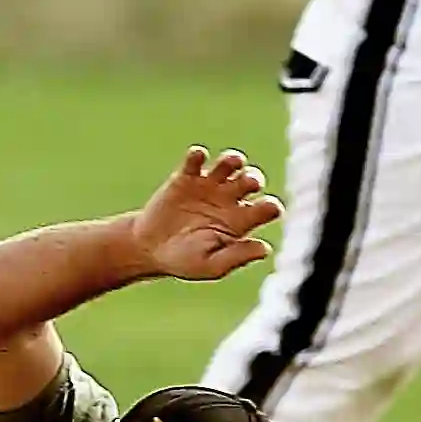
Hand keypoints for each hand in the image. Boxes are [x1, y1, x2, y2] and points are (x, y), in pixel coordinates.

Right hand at [130, 146, 280, 281]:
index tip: (266, 208)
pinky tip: (198, 156)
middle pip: (252, 179)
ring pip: (229, 163)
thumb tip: (265, 249)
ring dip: (233, 159)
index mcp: (241, 221)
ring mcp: (208, 186)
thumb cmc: (184, 261)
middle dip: (254, 178)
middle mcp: (229, 200)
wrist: (148, 249)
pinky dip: (197, 155)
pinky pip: (195, 160)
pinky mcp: (185, 178)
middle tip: (250, 183)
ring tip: (232, 163)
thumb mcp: (211, 266)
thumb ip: (237, 256)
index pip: (267, 208)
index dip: (271, 206)